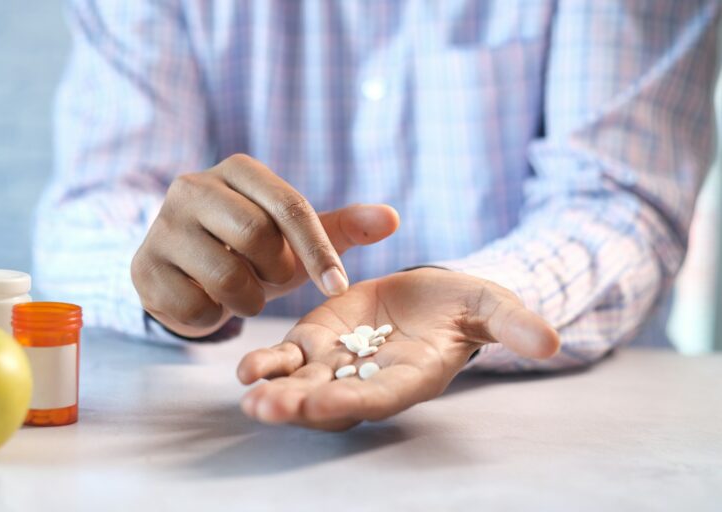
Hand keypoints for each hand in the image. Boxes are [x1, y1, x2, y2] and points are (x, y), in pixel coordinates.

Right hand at [131, 154, 399, 337]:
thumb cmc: (252, 249)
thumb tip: (392, 218)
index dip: (319, 251)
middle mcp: (193, 186)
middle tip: (270, 279)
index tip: (339, 288)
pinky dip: (214, 317)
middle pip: (256, 238)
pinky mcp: (143, 268)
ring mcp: (161, 226)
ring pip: (226, 276)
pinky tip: (209, 302)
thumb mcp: (298, 237)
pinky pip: (195, 306)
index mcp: (237, 170)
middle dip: (276, 273)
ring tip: (242, 291)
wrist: (188, 271)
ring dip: (248, 299)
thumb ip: (344, 227)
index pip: (289, 206)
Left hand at [237, 267, 559, 430]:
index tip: (329, 404)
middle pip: (332, 401)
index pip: (382, 398)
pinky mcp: (316, 340)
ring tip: (250, 396)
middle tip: (269, 408)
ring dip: (276, 392)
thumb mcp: (490, 305)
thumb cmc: (464, 305)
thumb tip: (552, 342)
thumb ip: (512, 325)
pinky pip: (288, 358)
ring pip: (302, 385)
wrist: (429, 296)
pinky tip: (245, 369)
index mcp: (410, 377)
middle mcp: (369, 379)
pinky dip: (268, 364)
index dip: (356, 401)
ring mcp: (338, 363)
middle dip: (302, 407)